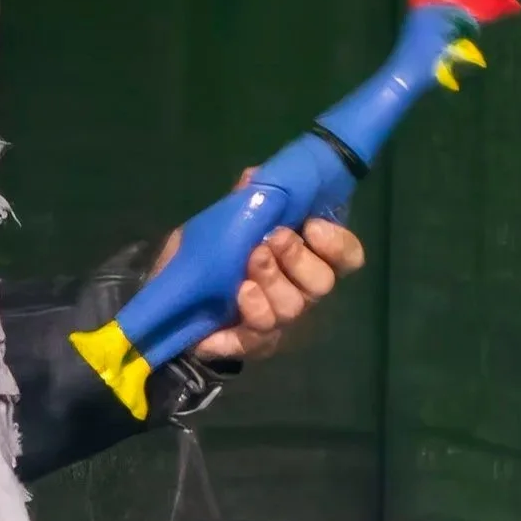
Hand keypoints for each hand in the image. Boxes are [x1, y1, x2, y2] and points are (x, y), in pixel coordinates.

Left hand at [144, 171, 366, 366]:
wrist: (174, 292)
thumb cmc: (211, 250)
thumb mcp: (222, 220)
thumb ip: (244, 202)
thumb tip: (255, 178)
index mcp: (304, 256)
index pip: (346, 255)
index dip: (337, 243)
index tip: (311, 226)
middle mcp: (301, 289)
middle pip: (322, 283)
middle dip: (297, 260)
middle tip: (271, 241)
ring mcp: (280, 319)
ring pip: (293, 309)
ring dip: (270, 287)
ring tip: (243, 276)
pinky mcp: (254, 343)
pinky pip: (259, 338)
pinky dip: (247, 317)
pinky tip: (234, 300)